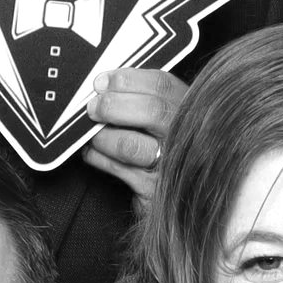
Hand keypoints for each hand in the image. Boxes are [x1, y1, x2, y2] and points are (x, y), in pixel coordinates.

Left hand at [82, 67, 187, 199]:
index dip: (127, 80)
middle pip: (152, 110)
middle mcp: (185, 135)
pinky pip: (118, 169)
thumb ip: (144, 100)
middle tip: (93, 108)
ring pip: (130, 144)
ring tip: (93, 135)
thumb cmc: (164, 152)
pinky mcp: (154, 190)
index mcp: (189, 110)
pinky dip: (98, 157)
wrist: (179, 202)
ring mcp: (172, 164)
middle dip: (113, 105)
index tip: (102, 81)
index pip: (162, 85)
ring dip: (103, 136)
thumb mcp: (165, 122)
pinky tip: (93, 152)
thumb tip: (104, 86)